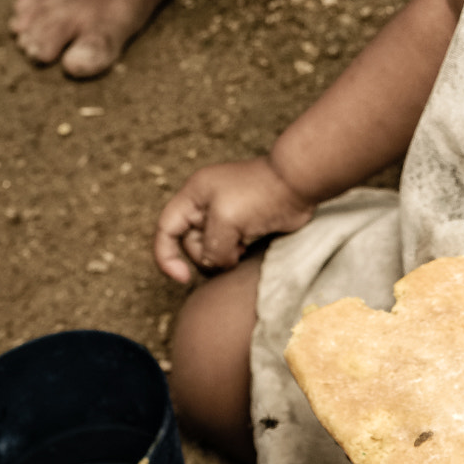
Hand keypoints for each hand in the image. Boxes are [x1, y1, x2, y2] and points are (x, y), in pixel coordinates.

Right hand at [152, 156, 314, 283]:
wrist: (298, 184)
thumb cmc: (262, 194)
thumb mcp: (226, 221)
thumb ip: (211, 248)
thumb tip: (217, 263)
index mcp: (194, 195)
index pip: (166, 228)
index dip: (166, 256)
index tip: (182, 278)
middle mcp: (205, 204)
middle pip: (189, 244)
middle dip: (206, 256)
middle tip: (231, 253)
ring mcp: (225, 215)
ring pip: (210, 250)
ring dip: (223, 257)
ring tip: (242, 248)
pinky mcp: (243, 226)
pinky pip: (228, 250)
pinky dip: (235, 256)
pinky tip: (248, 249)